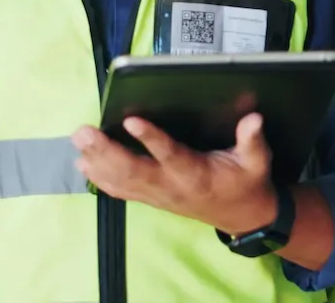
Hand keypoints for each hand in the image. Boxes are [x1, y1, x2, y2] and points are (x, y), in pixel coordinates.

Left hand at [72, 112, 277, 233]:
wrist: (242, 216)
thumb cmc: (247, 182)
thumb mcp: (257, 161)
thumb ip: (252, 140)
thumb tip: (252, 119)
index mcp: (196, 173)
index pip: (171, 155)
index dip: (151, 139)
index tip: (131, 120)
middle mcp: (172, 186)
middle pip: (134, 171)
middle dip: (106, 152)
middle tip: (84, 132)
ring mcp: (158, 195)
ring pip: (123, 182)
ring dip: (97, 162)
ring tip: (77, 142)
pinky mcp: (152, 199)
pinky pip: (122, 191)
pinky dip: (100, 179)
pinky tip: (82, 165)